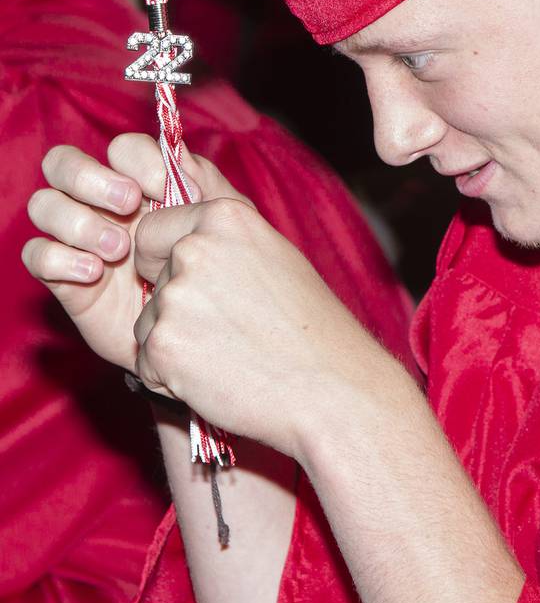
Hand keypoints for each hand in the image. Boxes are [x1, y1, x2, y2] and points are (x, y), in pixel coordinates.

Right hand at [21, 134, 247, 370]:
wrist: (198, 330)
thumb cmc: (211, 268)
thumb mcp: (219, 224)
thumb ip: (204, 184)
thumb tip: (179, 158)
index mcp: (139, 182)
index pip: (121, 148)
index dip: (139, 160)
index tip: (167, 189)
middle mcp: (98, 202)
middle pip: (63, 163)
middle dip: (91, 177)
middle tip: (129, 204)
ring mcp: (76, 237)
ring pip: (44, 205)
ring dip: (78, 221)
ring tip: (119, 249)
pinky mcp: (61, 276)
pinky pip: (36, 254)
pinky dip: (60, 258)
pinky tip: (94, 273)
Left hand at [132, 188, 392, 461]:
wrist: (331, 386)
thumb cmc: (308, 324)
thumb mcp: (270, 255)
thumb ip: (220, 241)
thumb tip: (176, 237)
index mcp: (222, 216)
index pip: (151, 231)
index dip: (162, 261)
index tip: (196, 285)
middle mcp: (193, 248)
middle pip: (152, 281)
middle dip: (177, 308)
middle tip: (230, 329)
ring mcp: (176, 297)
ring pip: (147, 323)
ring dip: (175, 344)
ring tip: (229, 354)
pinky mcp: (164, 345)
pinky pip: (146, 363)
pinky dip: (171, 378)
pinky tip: (218, 377)